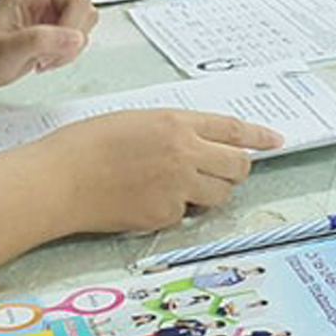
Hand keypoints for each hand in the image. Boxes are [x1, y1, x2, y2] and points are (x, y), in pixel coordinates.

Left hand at [0, 0, 109, 92]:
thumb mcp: (3, 50)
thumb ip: (38, 41)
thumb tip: (75, 36)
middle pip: (83, 3)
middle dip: (70, 32)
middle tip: (45, 55)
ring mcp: (54, 10)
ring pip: (87, 21)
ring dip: (69, 47)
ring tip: (41, 57)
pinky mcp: (60, 27)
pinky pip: (83, 36)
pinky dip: (69, 54)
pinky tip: (46, 59)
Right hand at [43, 109, 282, 234]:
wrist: (60, 179)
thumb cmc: (87, 145)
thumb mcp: (138, 121)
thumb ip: (174, 130)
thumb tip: (200, 143)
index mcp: (177, 122)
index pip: (233, 129)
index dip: (259, 136)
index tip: (275, 140)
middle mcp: (185, 153)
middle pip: (237, 166)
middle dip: (235, 170)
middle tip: (220, 171)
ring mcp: (177, 186)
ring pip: (218, 195)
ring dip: (208, 192)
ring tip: (176, 184)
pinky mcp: (164, 215)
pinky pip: (185, 214)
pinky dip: (174, 209)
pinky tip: (146, 199)